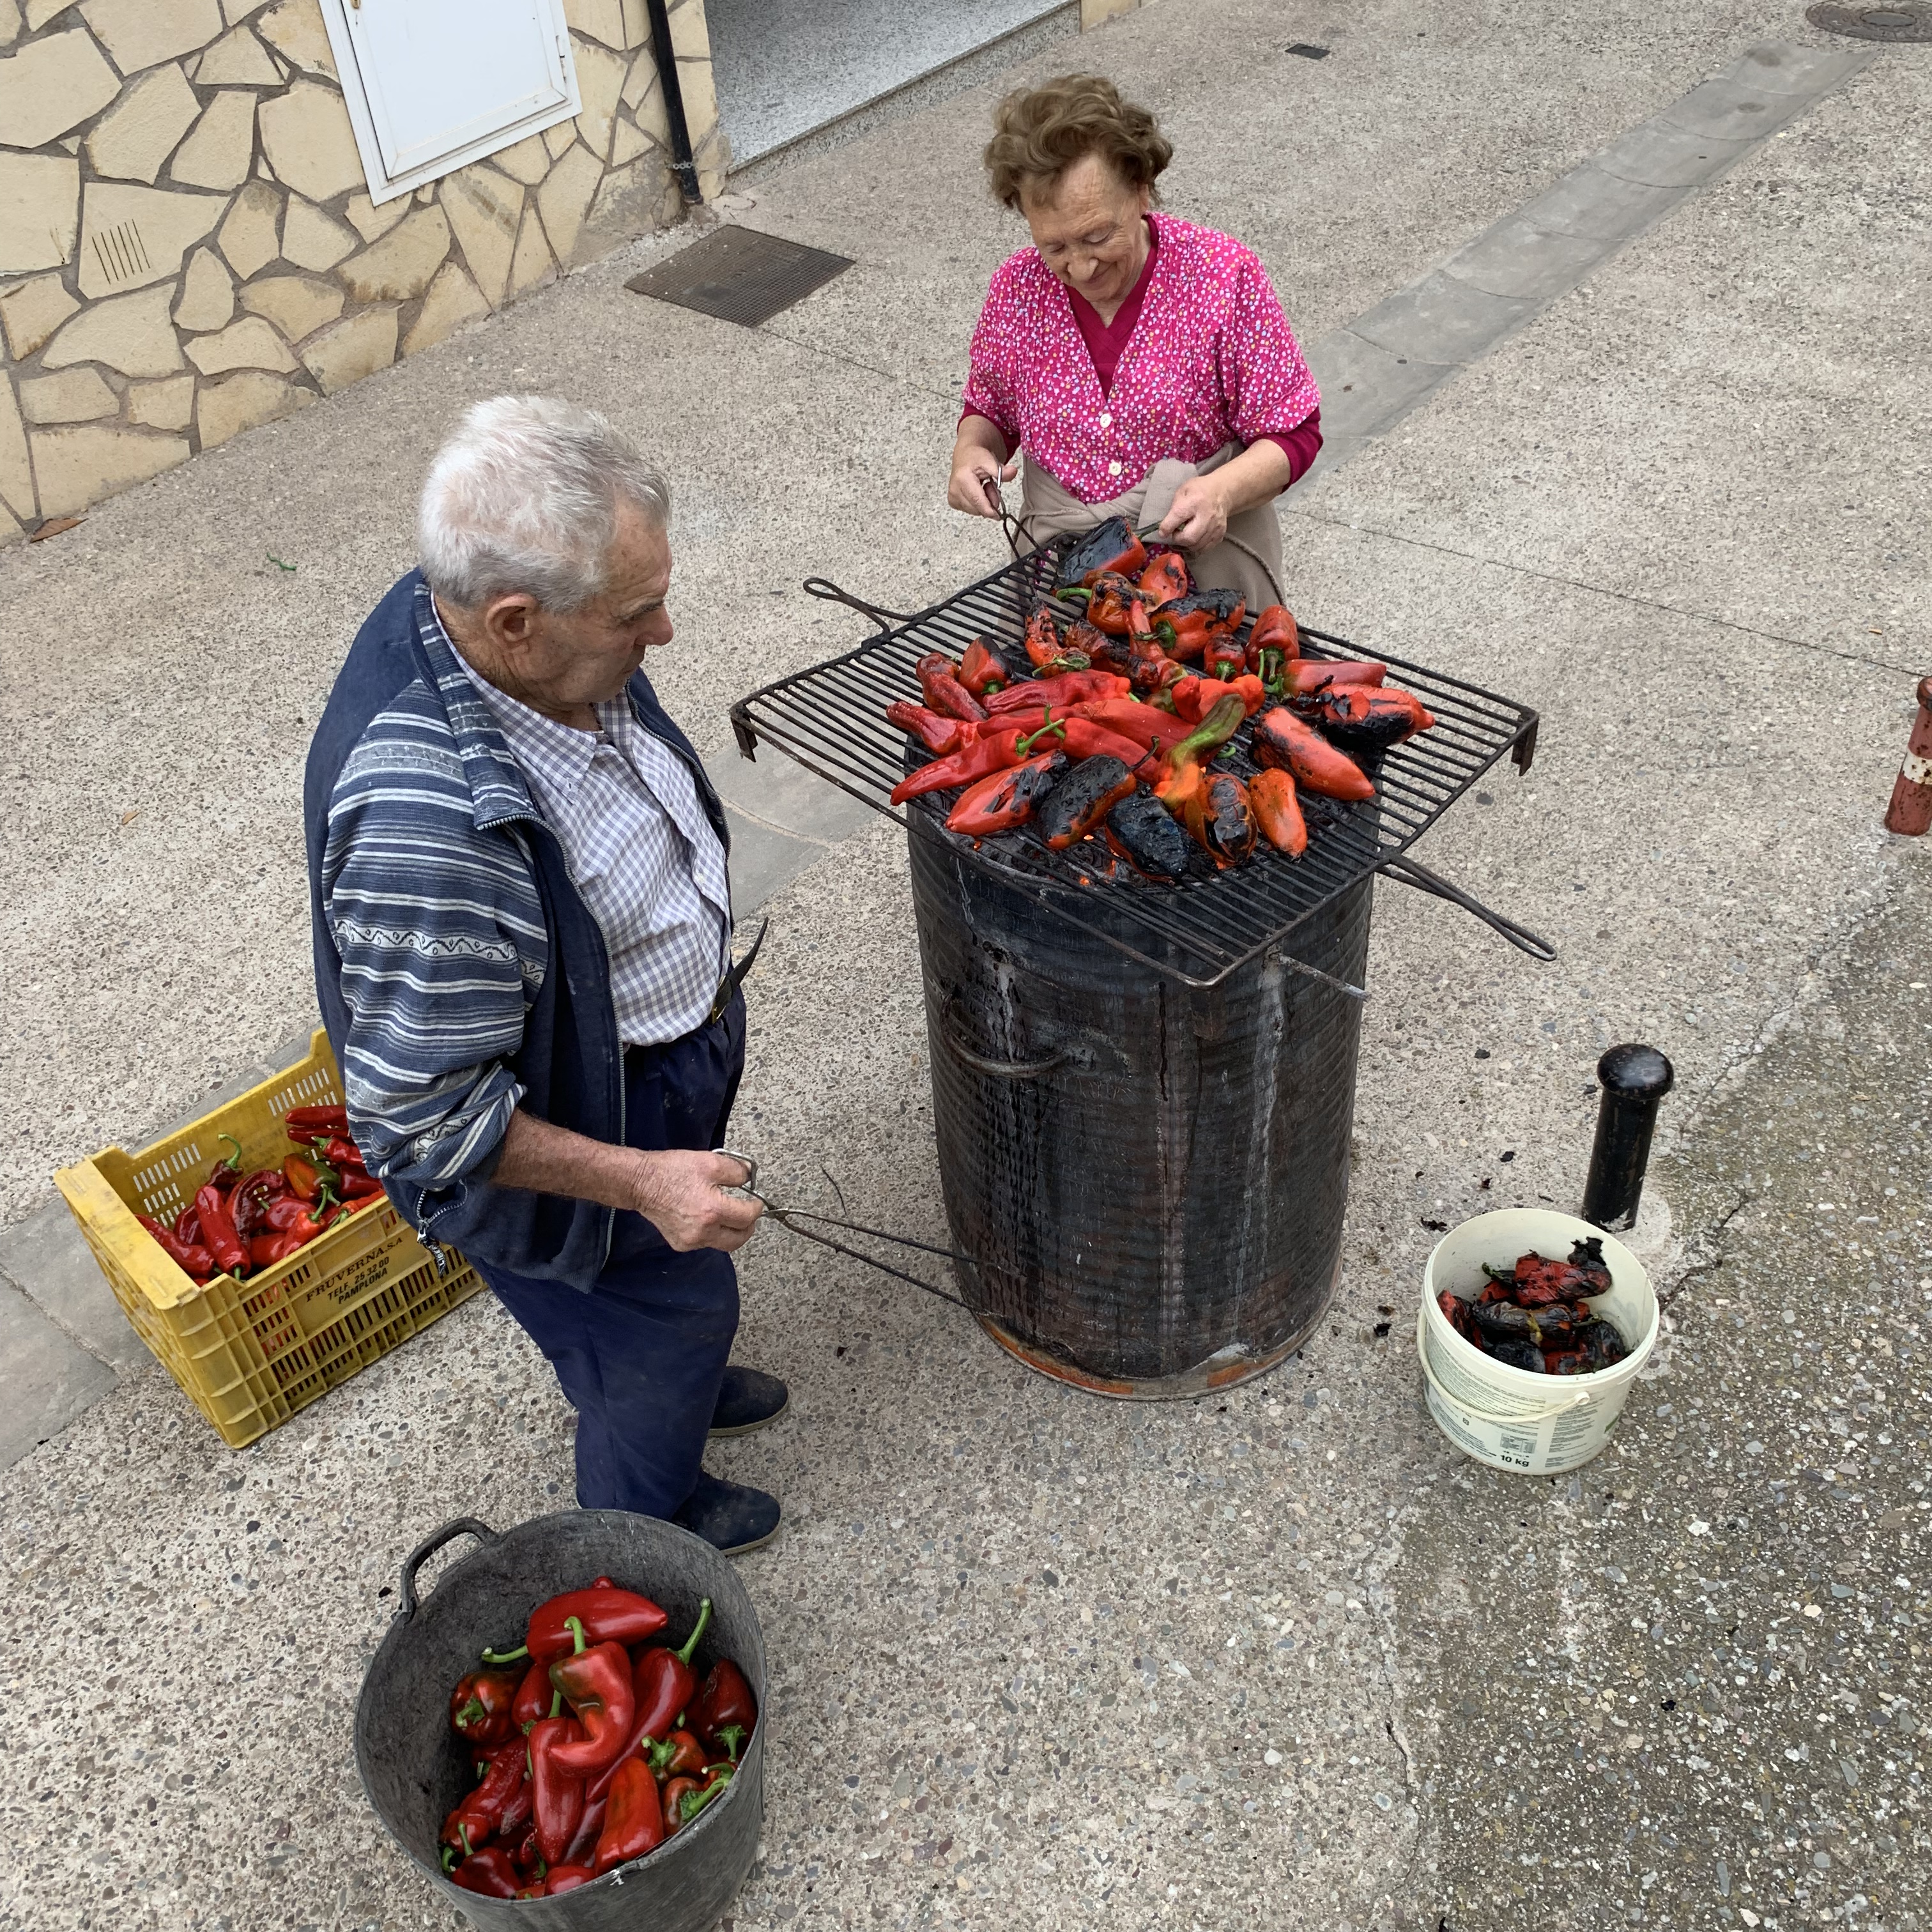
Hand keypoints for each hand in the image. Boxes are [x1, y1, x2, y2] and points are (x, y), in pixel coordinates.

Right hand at [630, 1149, 763, 1252]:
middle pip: (738, 1239)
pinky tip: (707, 1219)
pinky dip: (712, 1234)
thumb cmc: (672, 1171)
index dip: (756, 1207)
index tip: (756, 1201)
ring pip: (722, 1243)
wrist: (641, 1183)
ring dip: (730, 1231)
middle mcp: (703, 1232)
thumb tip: (749, 1176)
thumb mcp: (710, 1162)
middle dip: (748, 1226)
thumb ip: (736, 1171)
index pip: (747, 1217)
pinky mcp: (680, 1244)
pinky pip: (705, 1243)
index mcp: (713, 1211)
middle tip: (748, 1214)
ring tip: (728, 1215)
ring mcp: (690, 1241)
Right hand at [948, 449, 1017, 517]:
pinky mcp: (953, 501)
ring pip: (974, 511)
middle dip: (989, 503)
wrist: (966, 454)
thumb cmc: (976, 457)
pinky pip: (970, 510)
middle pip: (977, 508)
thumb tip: (1012, 472)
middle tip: (992, 486)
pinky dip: (977, 504)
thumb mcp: (991, 460)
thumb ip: (1001, 470)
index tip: (999, 516)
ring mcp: (952, 497)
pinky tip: (978, 492)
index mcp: (963, 479)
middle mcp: (955, 490)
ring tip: (984, 486)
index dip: (989, 510)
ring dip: (984, 503)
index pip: (977, 501)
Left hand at [1159, 474, 1231, 550]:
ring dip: (1186, 543)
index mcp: (1195, 501)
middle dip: (1178, 539)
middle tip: (1176, 533)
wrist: (1222, 492)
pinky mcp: (1220, 534)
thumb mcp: (1183, 491)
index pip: (1178, 517)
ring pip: (1196, 546)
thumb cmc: (1199, 490)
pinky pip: (1205, 548)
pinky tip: (1194, 538)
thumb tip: (1166, 527)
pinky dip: (1196, 546)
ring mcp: (1216, 527)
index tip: (1162, 532)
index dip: (1167, 527)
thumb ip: (1174, 508)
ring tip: (1185, 534)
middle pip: (1189, 538)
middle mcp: (1207, 515)